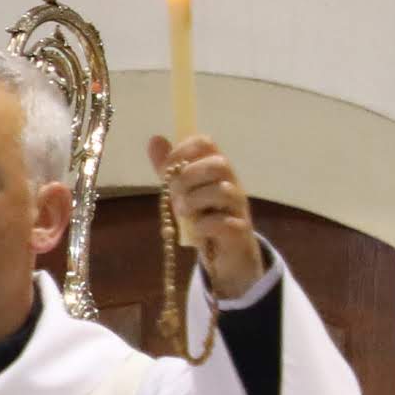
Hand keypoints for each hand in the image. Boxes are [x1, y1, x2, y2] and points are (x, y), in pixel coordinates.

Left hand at [149, 134, 268, 302]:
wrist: (227, 254)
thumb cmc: (204, 216)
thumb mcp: (183, 191)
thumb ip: (170, 168)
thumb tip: (155, 139)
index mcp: (217, 169)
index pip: (206, 143)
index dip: (182, 150)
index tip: (167, 168)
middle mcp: (232, 183)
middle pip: (219, 163)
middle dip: (189, 176)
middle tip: (174, 194)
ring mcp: (238, 207)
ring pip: (223, 190)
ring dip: (194, 200)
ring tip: (183, 212)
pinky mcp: (239, 231)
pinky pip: (224, 222)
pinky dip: (204, 225)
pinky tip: (195, 230)